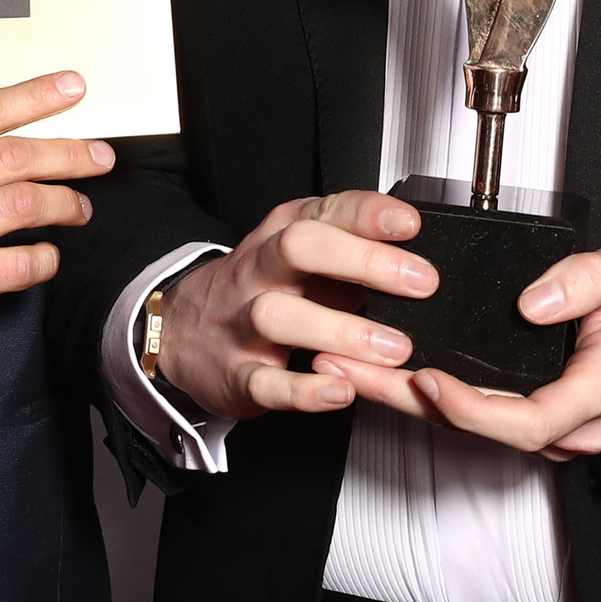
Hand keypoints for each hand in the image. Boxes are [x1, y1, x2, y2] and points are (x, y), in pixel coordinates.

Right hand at [0, 72, 111, 366]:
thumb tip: (0, 136)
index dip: (35, 96)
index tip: (71, 88)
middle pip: (15, 155)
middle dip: (69, 153)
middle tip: (98, 157)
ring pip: (26, 202)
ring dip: (64, 203)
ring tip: (76, 208)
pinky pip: (21, 262)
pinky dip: (45, 257)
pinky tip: (46, 255)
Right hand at [151, 191, 435, 417]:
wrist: (180, 331)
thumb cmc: (259, 289)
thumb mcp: (297, 255)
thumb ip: (349, 249)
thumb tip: (414, 256)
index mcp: (280, 237)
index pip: (323, 211)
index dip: (368, 215)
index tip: (409, 225)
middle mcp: (260, 273)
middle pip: (299, 248)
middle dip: (362, 260)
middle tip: (420, 283)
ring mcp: (243, 323)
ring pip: (278, 316)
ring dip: (340, 330)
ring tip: (393, 348)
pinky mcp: (238, 374)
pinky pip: (266, 382)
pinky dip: (304, 390)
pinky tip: (340, 390)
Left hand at [358, 246, 600, 460]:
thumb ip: (583, 283)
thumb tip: (533, 302)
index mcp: (596, 393)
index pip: (524, 421)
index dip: (469, 407)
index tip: (424, 376)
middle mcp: (569, 425)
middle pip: (479, 428)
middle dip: (406, 400)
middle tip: (346, 365)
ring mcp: (548, 427)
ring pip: (467, 424)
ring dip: (402, 396)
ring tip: (342, 364)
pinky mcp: (528, 415)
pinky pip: (472, 411)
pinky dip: (423, 394)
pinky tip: (380, 369)